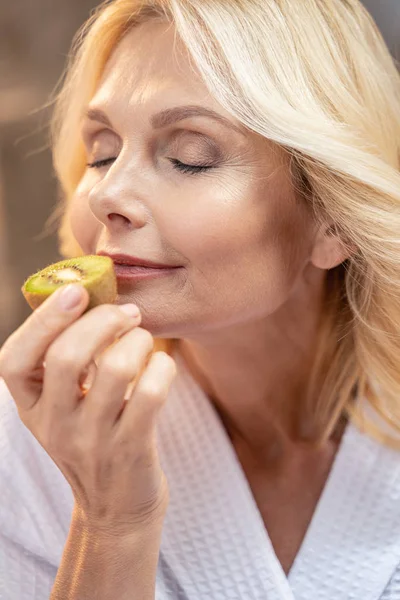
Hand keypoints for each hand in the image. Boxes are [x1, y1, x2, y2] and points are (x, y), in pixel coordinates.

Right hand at [0, 284, 176, 534]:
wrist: (116, 508)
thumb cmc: (94, 439)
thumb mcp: (64, 407)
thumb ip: (67, 361)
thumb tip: (91, 296)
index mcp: (31, 407)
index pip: (14, 361)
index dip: (43, 320)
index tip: (76, 291)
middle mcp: (54, 425)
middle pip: (66, 357)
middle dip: (103, 320)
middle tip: (128, 312)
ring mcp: (92, 441)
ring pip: (117, 370)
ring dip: (138, 340)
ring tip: (144, 340)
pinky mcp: (131, 450)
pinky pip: (151, 393)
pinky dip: (163, 366)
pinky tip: (162, 365)